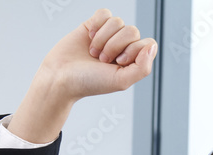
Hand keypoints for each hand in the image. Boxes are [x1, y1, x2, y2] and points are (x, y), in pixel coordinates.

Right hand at [8, 9, 156, 142]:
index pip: (147, 43)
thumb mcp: (121, 81)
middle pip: (132, 30)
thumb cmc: (90, 82)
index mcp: (134, 60)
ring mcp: (108, 35)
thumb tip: (152, 46)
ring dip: (103, 38)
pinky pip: (105, 13)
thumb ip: (142, 67)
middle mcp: (123, 47)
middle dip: (115, 45)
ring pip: (117, 21)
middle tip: (101, 60)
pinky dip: (96, 25)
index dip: (133, 50)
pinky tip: (89, 37)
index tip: (119, 62)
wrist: (60, 77)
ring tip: (93, 53)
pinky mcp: (93, 25)